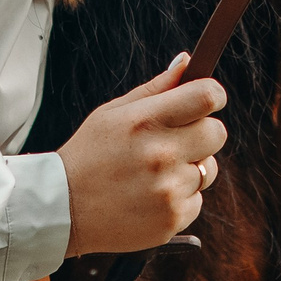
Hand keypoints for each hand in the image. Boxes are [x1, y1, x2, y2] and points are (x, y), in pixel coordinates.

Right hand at [57, 53, 227, 256]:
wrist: (64, 210)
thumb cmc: (89, 154)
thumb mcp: (112, 112)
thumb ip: (155, 88)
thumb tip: (188, 61)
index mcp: (145, 121)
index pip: (206, 97)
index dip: (213, 94)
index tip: (208, 99)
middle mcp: (161, 154)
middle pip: (217, 133)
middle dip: (203, 132)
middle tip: (177, 139)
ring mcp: (168, 190)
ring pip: (209, 169)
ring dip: (190, 168)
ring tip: (155, 173)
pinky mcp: (173, 219)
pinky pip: (197, 200)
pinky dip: (180, 198)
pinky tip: (150, 196)